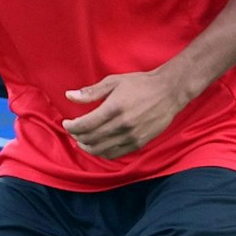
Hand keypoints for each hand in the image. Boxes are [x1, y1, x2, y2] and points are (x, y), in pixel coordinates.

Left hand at [62, 69, 188, 158]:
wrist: (169, 92)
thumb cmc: (140, 84)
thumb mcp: (113, 82)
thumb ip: (91, 92)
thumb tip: (69, 96)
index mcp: (114, 108)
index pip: (85, 125)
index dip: (71, 126)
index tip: (67, 123)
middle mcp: (122, 124)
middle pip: (90, 138)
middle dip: (77, 136)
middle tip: (73, 131)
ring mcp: (131, 136)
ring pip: (101, 149)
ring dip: (87, 147)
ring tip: (82, 140)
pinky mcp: (139, 143)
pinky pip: (115, 154)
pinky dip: (102, 152)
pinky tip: (98, 146)